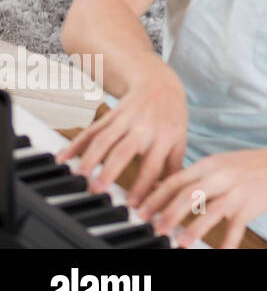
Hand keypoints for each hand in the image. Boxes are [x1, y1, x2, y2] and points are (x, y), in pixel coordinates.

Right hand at [56, 61, 187, 207]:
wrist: (160, 84)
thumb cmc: (170, 119)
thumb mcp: (180, 140)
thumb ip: (173, 168)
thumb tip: (167, 197)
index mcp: (164, 137)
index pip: (152, 166)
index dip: (142, 186)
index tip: (132, 206)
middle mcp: (144, 128)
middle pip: (124, 150)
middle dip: (109, 170)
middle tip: (96, 189)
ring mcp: (126, 120)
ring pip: (104, 139)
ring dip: (89, 158)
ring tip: (77, 176)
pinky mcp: (111, 115)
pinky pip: (91, 130)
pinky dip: (76, 144)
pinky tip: (62, 157)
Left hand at [136, 147, 266, 248]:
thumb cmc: (240, 168)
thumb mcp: (213, 165)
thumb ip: (187, 177)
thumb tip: (154, 188)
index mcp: (207, 166)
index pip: (176, 180)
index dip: (156, 197)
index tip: (141, 212)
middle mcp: (221, 177)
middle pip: (191, 194)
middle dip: (171, 213)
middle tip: (157, 229)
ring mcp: (236, 192)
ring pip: (213, 210)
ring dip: (196, 228)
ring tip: (182, 243)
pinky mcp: (249, 208)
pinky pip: (236, 228)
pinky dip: (228, 242)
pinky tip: (219, 252)